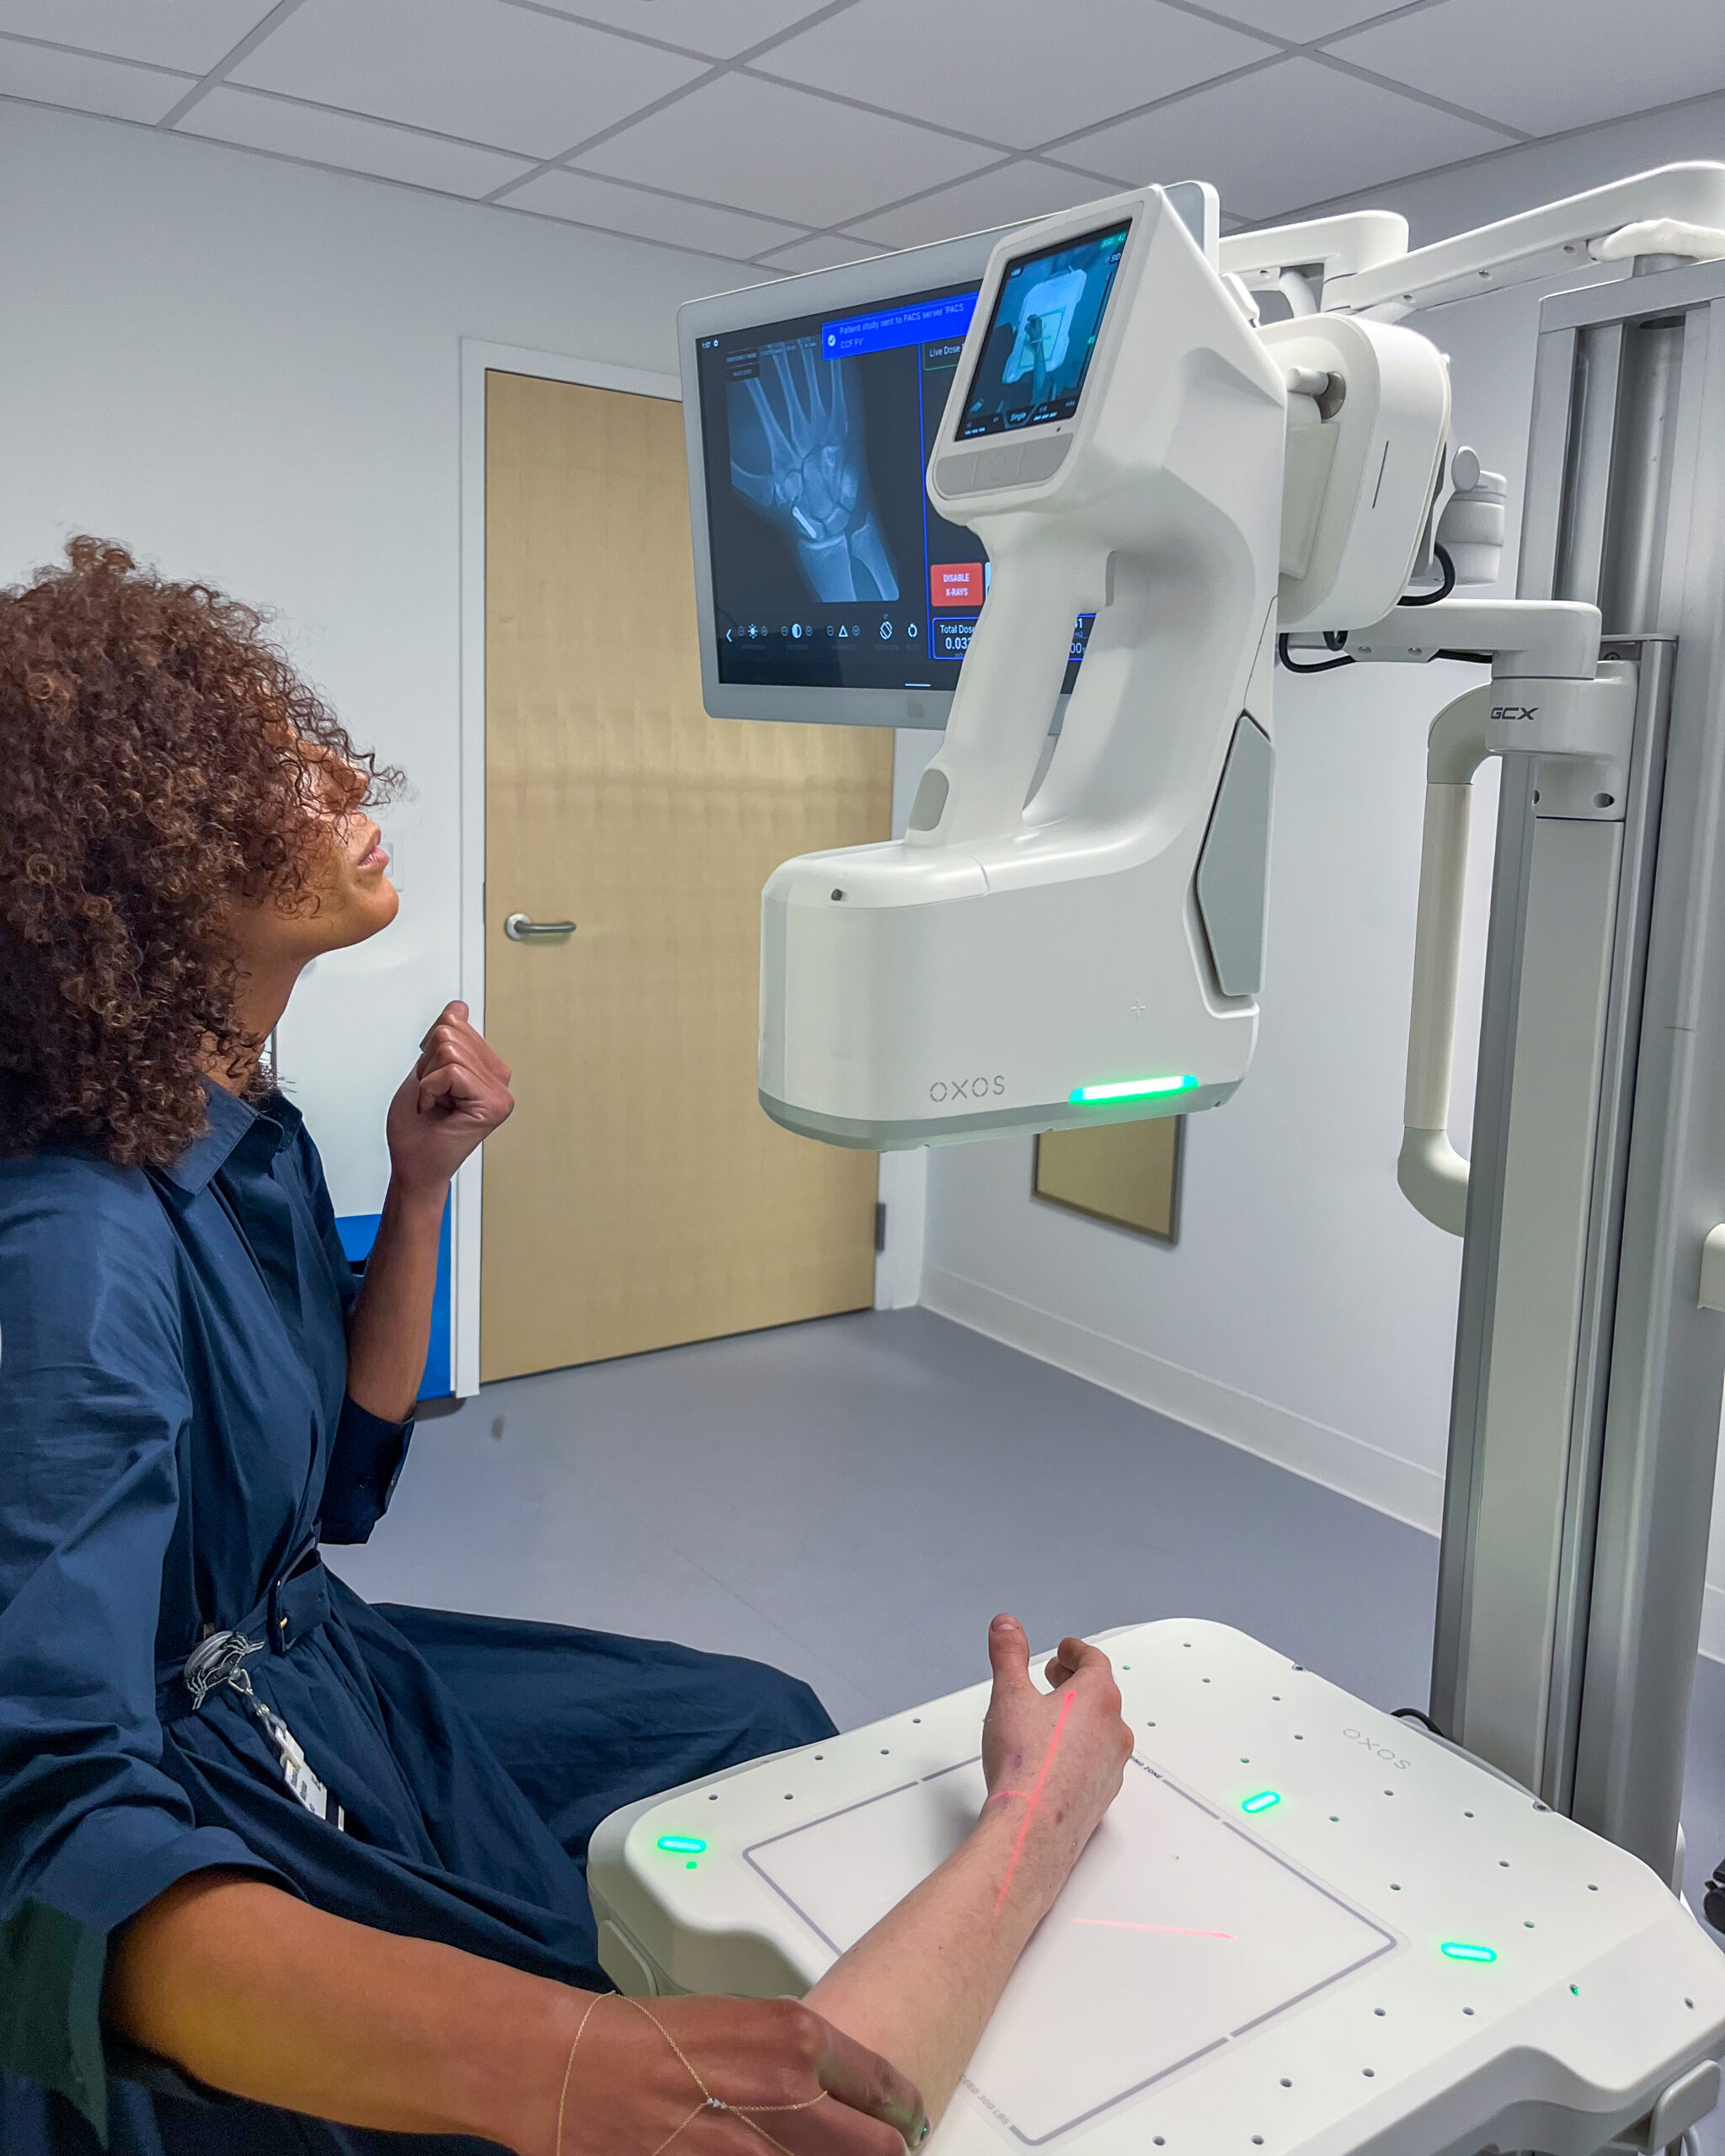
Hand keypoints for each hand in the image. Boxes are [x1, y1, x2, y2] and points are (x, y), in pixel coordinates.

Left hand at [385, 1001, 512, 1199]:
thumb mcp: (425, 1070)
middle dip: (427, 1065)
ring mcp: (500, 1092)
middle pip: (450, 1033)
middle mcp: (499, 1078)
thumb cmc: (416, 1129)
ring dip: (428, 1080)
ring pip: (449, 1051)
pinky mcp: (493, 1105)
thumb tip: (459, 1007)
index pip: (452, 1024)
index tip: (431, 1084)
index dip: (427, 1050)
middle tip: (432, 1097)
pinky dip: (429, 1090)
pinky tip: (435, 1110)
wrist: (412, 1166)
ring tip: (435, 1104)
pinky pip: (450, 1073)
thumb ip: (444, 1038)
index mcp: (486, 1068)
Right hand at [545, 1993, 925, 2155]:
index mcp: (793, 2037)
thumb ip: (795, 2057)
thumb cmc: (643, 2038)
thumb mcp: (740, 2022)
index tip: (908, 2124)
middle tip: (883, 2151)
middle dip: (885, 2153)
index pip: (884, 2088)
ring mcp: (747, 2149)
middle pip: (877, 2150)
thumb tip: (837, 2093)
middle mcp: (783, 2093)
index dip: (903, 2114)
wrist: (567, 2067)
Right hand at [979, 1616, 1131, 1884]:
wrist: (1033, 1827)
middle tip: (1053, 1678)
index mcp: (1098, 1697)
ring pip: (1102, 1728)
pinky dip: (1081, 1749)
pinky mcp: (1103, 1794)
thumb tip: (1006, 1626)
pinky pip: (1097, 1760)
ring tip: (1050, 1718)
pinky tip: (1055, 1758)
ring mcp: (1112, 1765)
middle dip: (1075, 1681)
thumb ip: (1008, 1654)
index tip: (1064, 1650)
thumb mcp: (1009, 1695)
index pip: (1094, 1661)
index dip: (1075, 1651)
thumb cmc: (1026, 1764)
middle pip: (1102, 1693)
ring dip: (1080, 1716)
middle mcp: (1114, 1729)